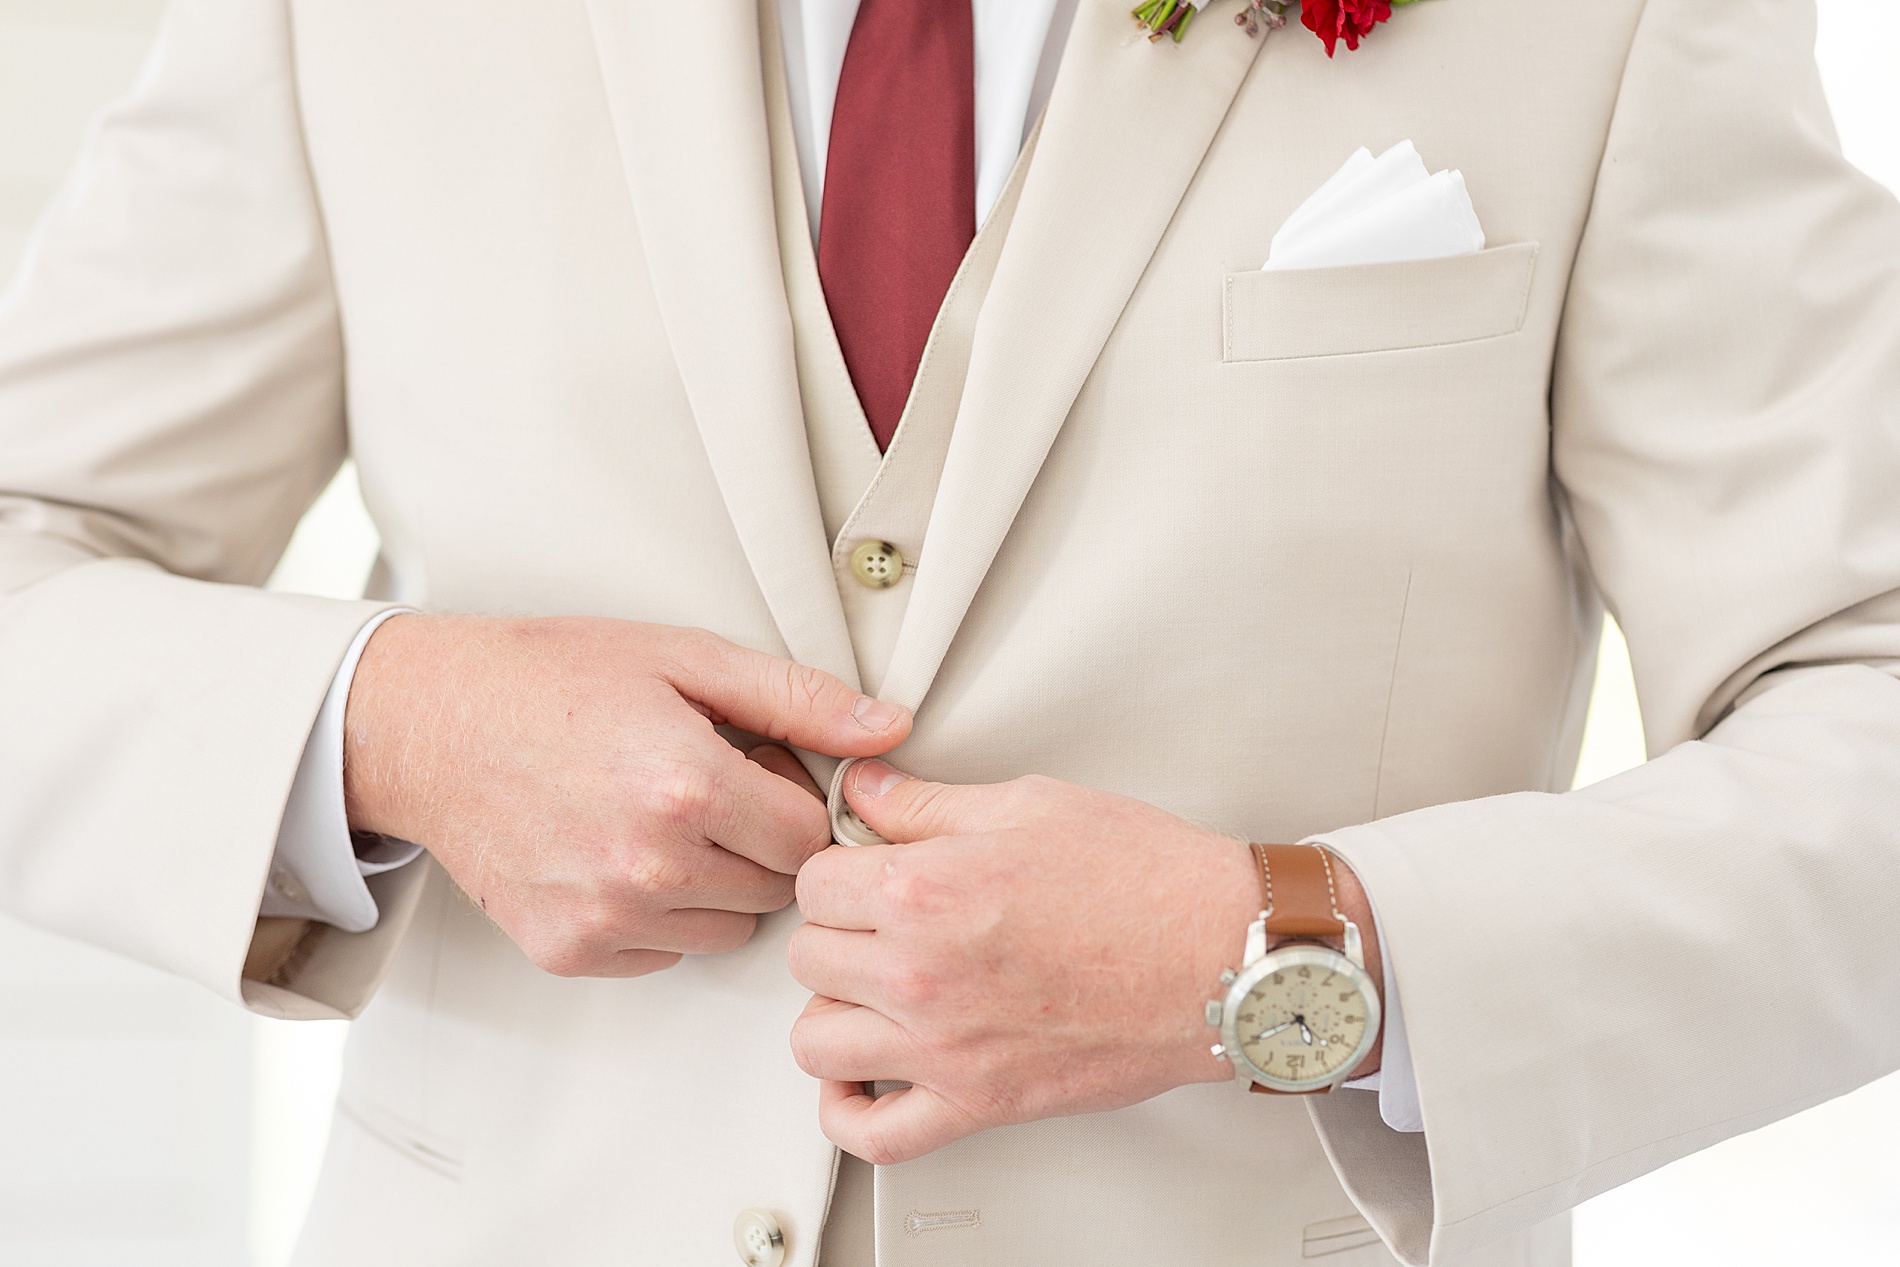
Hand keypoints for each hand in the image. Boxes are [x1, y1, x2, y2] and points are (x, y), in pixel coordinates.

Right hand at [343, 615, 909, 977]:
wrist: (428, 726)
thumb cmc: (547, 680)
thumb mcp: (683, 657)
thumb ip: (796, 697)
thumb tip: (890, 728)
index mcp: (686, 786)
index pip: (810, 838)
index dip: (796, 798)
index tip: (759, 767)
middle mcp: (647, 866)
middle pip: (777, 889)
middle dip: (763, 840)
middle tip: (710, 784)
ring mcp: (605, 917)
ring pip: (730, 928)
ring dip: (720, 881)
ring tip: (666, 817)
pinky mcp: (571, 951)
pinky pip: (667, 950)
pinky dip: (664, 912)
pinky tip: (624, 852)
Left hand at [788, 761, 1380, 1164]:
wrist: (1221, 955)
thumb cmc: (1147, 879)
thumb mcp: (1029, 805)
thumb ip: (929, 804)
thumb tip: (868, 791)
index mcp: (926, 890)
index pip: (815, 881)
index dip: (841, 869)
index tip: (866, 872)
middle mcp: (922, 972)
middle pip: (808, 957)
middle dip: (839, 932)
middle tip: (878, 922)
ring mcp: (945, 1047)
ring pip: (816, 1041)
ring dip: (835, 1012)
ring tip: (871, 991)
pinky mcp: (979, 1103)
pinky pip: (875, 1135)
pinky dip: (850, 1113)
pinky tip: (863, 1079)